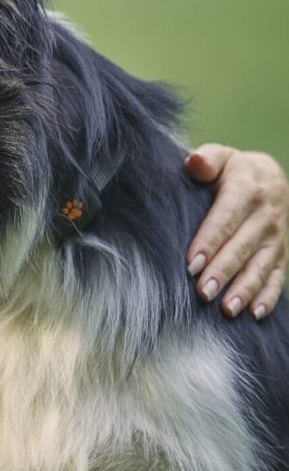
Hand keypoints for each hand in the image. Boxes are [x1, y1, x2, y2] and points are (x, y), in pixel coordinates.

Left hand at [185, 144, 288, 319]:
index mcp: (247, 189)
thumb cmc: (232, 170)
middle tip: (203, 292)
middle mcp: (266, 215)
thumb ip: (207, 159)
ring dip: (244, 289)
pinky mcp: (281, 253)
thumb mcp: (221, 156)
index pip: (226, 219)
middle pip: (242, 247)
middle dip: (223, 271)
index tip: (191, 264)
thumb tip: (194, 163)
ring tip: (226, 309)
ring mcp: (277, 237)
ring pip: (261, 266)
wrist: (268, 177)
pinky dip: (268, 297)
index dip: (209, 242)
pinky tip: (254, 314)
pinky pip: (277, 277)